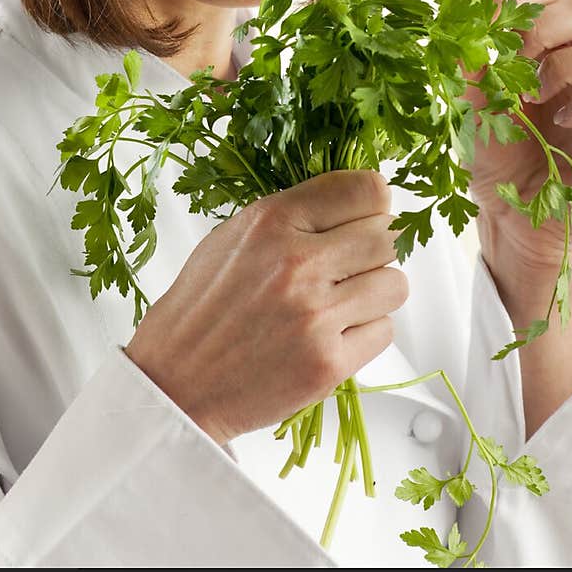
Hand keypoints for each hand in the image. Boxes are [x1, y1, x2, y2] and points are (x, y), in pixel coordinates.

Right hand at [124, 168, 407, 445]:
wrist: (176, 381)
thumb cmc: (202, 307)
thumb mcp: (233, 236)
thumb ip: (294, 214)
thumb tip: (354, 203)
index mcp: (272, 221)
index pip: (366, 189)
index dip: (371, 202)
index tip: (365, 215)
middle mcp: (298, 263)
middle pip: (387, 235)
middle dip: (374, 248)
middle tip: (350, 263)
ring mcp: (316, 315)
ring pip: (395, 284)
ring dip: (375, 292)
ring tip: (339, 300)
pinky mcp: (328, 364)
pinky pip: (384, 332)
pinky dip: (365, 333)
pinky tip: (331, 333)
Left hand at [460, 0, 571, 275]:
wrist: (509, 214)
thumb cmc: (492, 151)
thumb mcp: (466, 94)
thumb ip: (467, 49)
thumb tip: (467, 5)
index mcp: (549, 41)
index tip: (489, 33)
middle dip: (544, 29)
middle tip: (513, 65)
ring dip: (564, 70)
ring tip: (534, 99)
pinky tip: (563, 120)